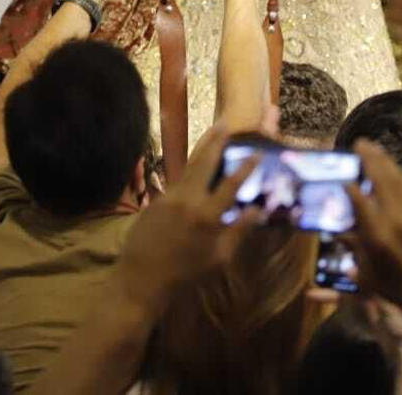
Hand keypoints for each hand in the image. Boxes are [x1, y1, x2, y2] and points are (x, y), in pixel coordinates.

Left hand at [115, 122, 261, 314]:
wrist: (141, 279)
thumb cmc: (186, 274)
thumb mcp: (219, 258)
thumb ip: (240, 231)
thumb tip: (260, 210)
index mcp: (208, 215)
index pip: (232, 183)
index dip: (246, 166)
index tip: (257, 152)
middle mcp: (188, 199)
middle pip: (205, 162)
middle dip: (216, 141)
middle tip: (225, 123)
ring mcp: (169, 197)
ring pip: (188, 168)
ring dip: (201, 151)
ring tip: (212, 135)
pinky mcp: (156, 201)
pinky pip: (177, 182)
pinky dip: (188, 173)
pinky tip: (195, 169)